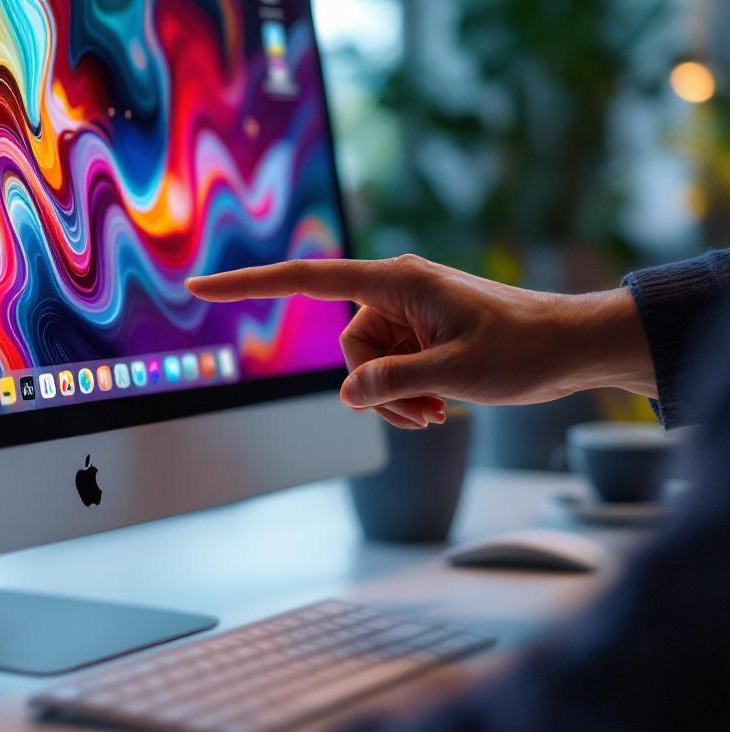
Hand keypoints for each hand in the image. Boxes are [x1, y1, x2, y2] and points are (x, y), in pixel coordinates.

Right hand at [186, 255, 656, 428]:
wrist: (572, 348)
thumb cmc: (525, 348)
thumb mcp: (457, 374)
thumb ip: (394, 384)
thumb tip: (348, 396)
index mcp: (395, 281)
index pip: (306, 279)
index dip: (248, 283)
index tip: (200, 284)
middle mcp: (393, 293)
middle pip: (346, 349)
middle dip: (378, 388)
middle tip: (426, 410)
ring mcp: (404, 315)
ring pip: (365, 368)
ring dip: (396, 399)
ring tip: (440, 411)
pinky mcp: (416, 336)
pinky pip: (386, 373)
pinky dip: (405, 397)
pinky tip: (439, 407)